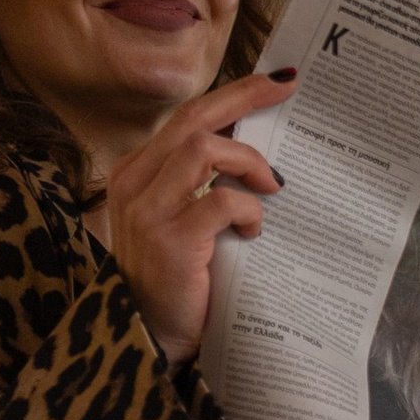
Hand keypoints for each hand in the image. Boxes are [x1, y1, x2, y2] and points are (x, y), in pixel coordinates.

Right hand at [98, 71, 290, 365]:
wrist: (150, 339)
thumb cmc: (176, 280)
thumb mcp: (180, 221)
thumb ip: (200, 186)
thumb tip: (257, 154)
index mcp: (136, 173)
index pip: (186, 118)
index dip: (231, 95)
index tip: (273, 81)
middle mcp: (134, 184)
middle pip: (194, 120)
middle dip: (244, 97)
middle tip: (285, 89)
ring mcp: (147, 212)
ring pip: (205, 151)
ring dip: (249, 163)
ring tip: (271, 186)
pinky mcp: (170, 241)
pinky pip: (221, 202)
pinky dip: (248, 209)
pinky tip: (253, 229)